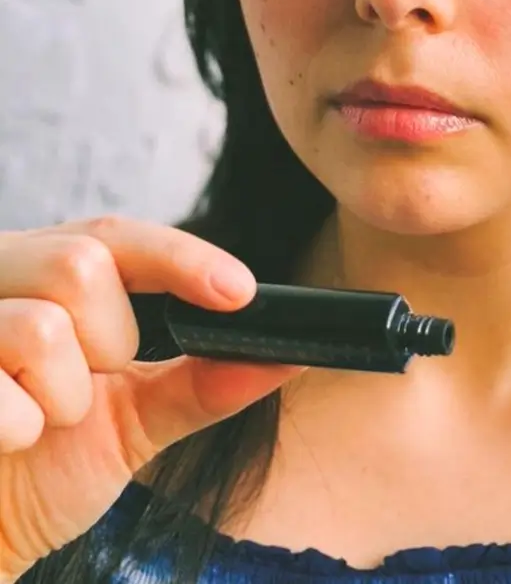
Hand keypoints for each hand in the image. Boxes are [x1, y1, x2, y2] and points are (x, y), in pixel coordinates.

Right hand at [0, 216, 302, 580]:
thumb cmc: (39, 470)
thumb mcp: (131, 421)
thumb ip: (202, 382)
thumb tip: (287, 353)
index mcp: (41, 272)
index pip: (116, 237)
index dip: (182, 258)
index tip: (241, 294)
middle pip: (82, 266)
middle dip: (107, 344)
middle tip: (83, 391)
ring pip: (41, 326)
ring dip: (63, 397)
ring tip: (38, 422)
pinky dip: (17, 432)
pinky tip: (3, 443)